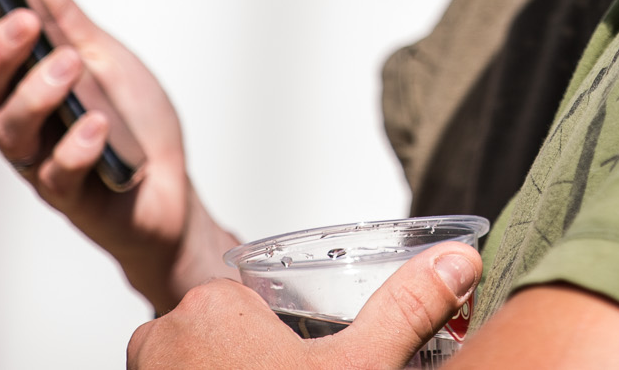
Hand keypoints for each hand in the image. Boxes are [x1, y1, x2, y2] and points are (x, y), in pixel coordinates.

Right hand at [0, 0, 236, 310]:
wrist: (170, 195)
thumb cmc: (132, 124)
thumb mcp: (104, 57)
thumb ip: (65, 20)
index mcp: (22, 78)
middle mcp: (19, 120)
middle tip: (24, 21)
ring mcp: (39, 161)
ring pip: (10, 131)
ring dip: (37, 94)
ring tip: (69, 69)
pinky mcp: (69, 197)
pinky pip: (58, 175)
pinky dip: (77, 146)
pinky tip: (97, 126)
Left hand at [126, 244, 480, 369]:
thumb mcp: (363, 366)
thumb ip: (408, 307)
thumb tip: (458, 260)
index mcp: (212, 305)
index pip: (251, 301)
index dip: (282, 336)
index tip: (302, 365)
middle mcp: (161, 334)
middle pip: (221, 333)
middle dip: (252, 361)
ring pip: (195, 364)